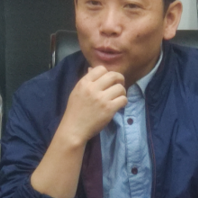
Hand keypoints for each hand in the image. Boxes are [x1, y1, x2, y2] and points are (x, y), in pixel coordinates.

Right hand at [30, 66, 126, 197]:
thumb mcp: (77, 92)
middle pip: (113, 75)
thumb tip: (93, 69)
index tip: (109, 80)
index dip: (107, 73)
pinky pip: (123, 99)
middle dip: (120, 79)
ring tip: (118, 98)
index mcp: (84, 83)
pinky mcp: (109, 109)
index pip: (101, 68)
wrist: (74, 129)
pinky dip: (123, 102)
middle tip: (119, 86)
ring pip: (120, 88)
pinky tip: (119, 105)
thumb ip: (86, 81)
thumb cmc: (75, 111)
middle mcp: (93, 88)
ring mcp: (101, 99)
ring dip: (122, 92)